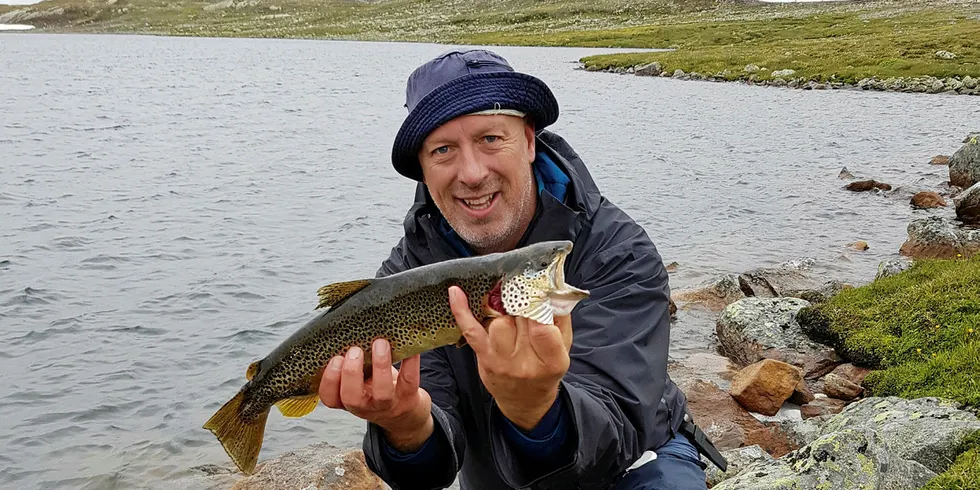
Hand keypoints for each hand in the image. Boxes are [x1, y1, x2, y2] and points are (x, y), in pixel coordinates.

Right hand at [318, 338, 433, 451]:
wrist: (404, 413)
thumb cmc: (376, 388)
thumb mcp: (358, 380)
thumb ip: (350, 365)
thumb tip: (348, 331)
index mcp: (347, 400)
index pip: (329, 399)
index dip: (329, 380)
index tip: (335, 358)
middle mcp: (365, 406)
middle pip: (352, 398)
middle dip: (351, 373)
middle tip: (355, 350)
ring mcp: (388, 405)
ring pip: (382, 393)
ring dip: (380, 366)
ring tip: (379, 344)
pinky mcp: (408, 398)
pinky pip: (409, 380)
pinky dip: (410, 362)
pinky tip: (409, 348)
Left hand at [448, 285, 572, 430]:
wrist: (525, 401)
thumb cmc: (546, 368)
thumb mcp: (565, 347)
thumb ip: (560, 316)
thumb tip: (548, 287)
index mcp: (552, 361)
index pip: (542, 329)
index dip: (538, 308)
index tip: (537, 295)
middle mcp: (525, 364)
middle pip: (519, 322)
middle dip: (522, 306)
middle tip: (524, 298)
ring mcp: (502, 362)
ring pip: (498, 323)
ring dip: (505, 313)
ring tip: (512, 314)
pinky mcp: (484, 357)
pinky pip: (470, 331)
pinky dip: (462, 311)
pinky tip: (455, 292)